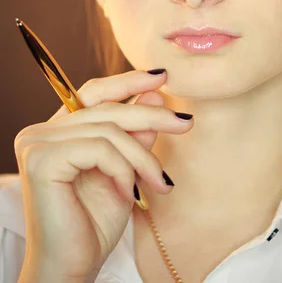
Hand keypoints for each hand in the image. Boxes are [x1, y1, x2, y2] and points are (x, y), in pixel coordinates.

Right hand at [14, 69, 193, 281]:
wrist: (73, 269)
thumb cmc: (94, 224)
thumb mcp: (125, 170)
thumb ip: (134, 134)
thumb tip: (153, 94)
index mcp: (57, 131)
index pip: (93, 92)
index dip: (128, 81)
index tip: (163, 77)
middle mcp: (41, 132)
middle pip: (106, 108)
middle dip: (151, 116)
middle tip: (185, 125)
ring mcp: (37, 144)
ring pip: (108, 129)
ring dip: (142, 156)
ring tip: (159, 183)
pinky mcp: (42, 160)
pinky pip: (100, 148)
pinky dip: (123, 169)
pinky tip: (129, 192)